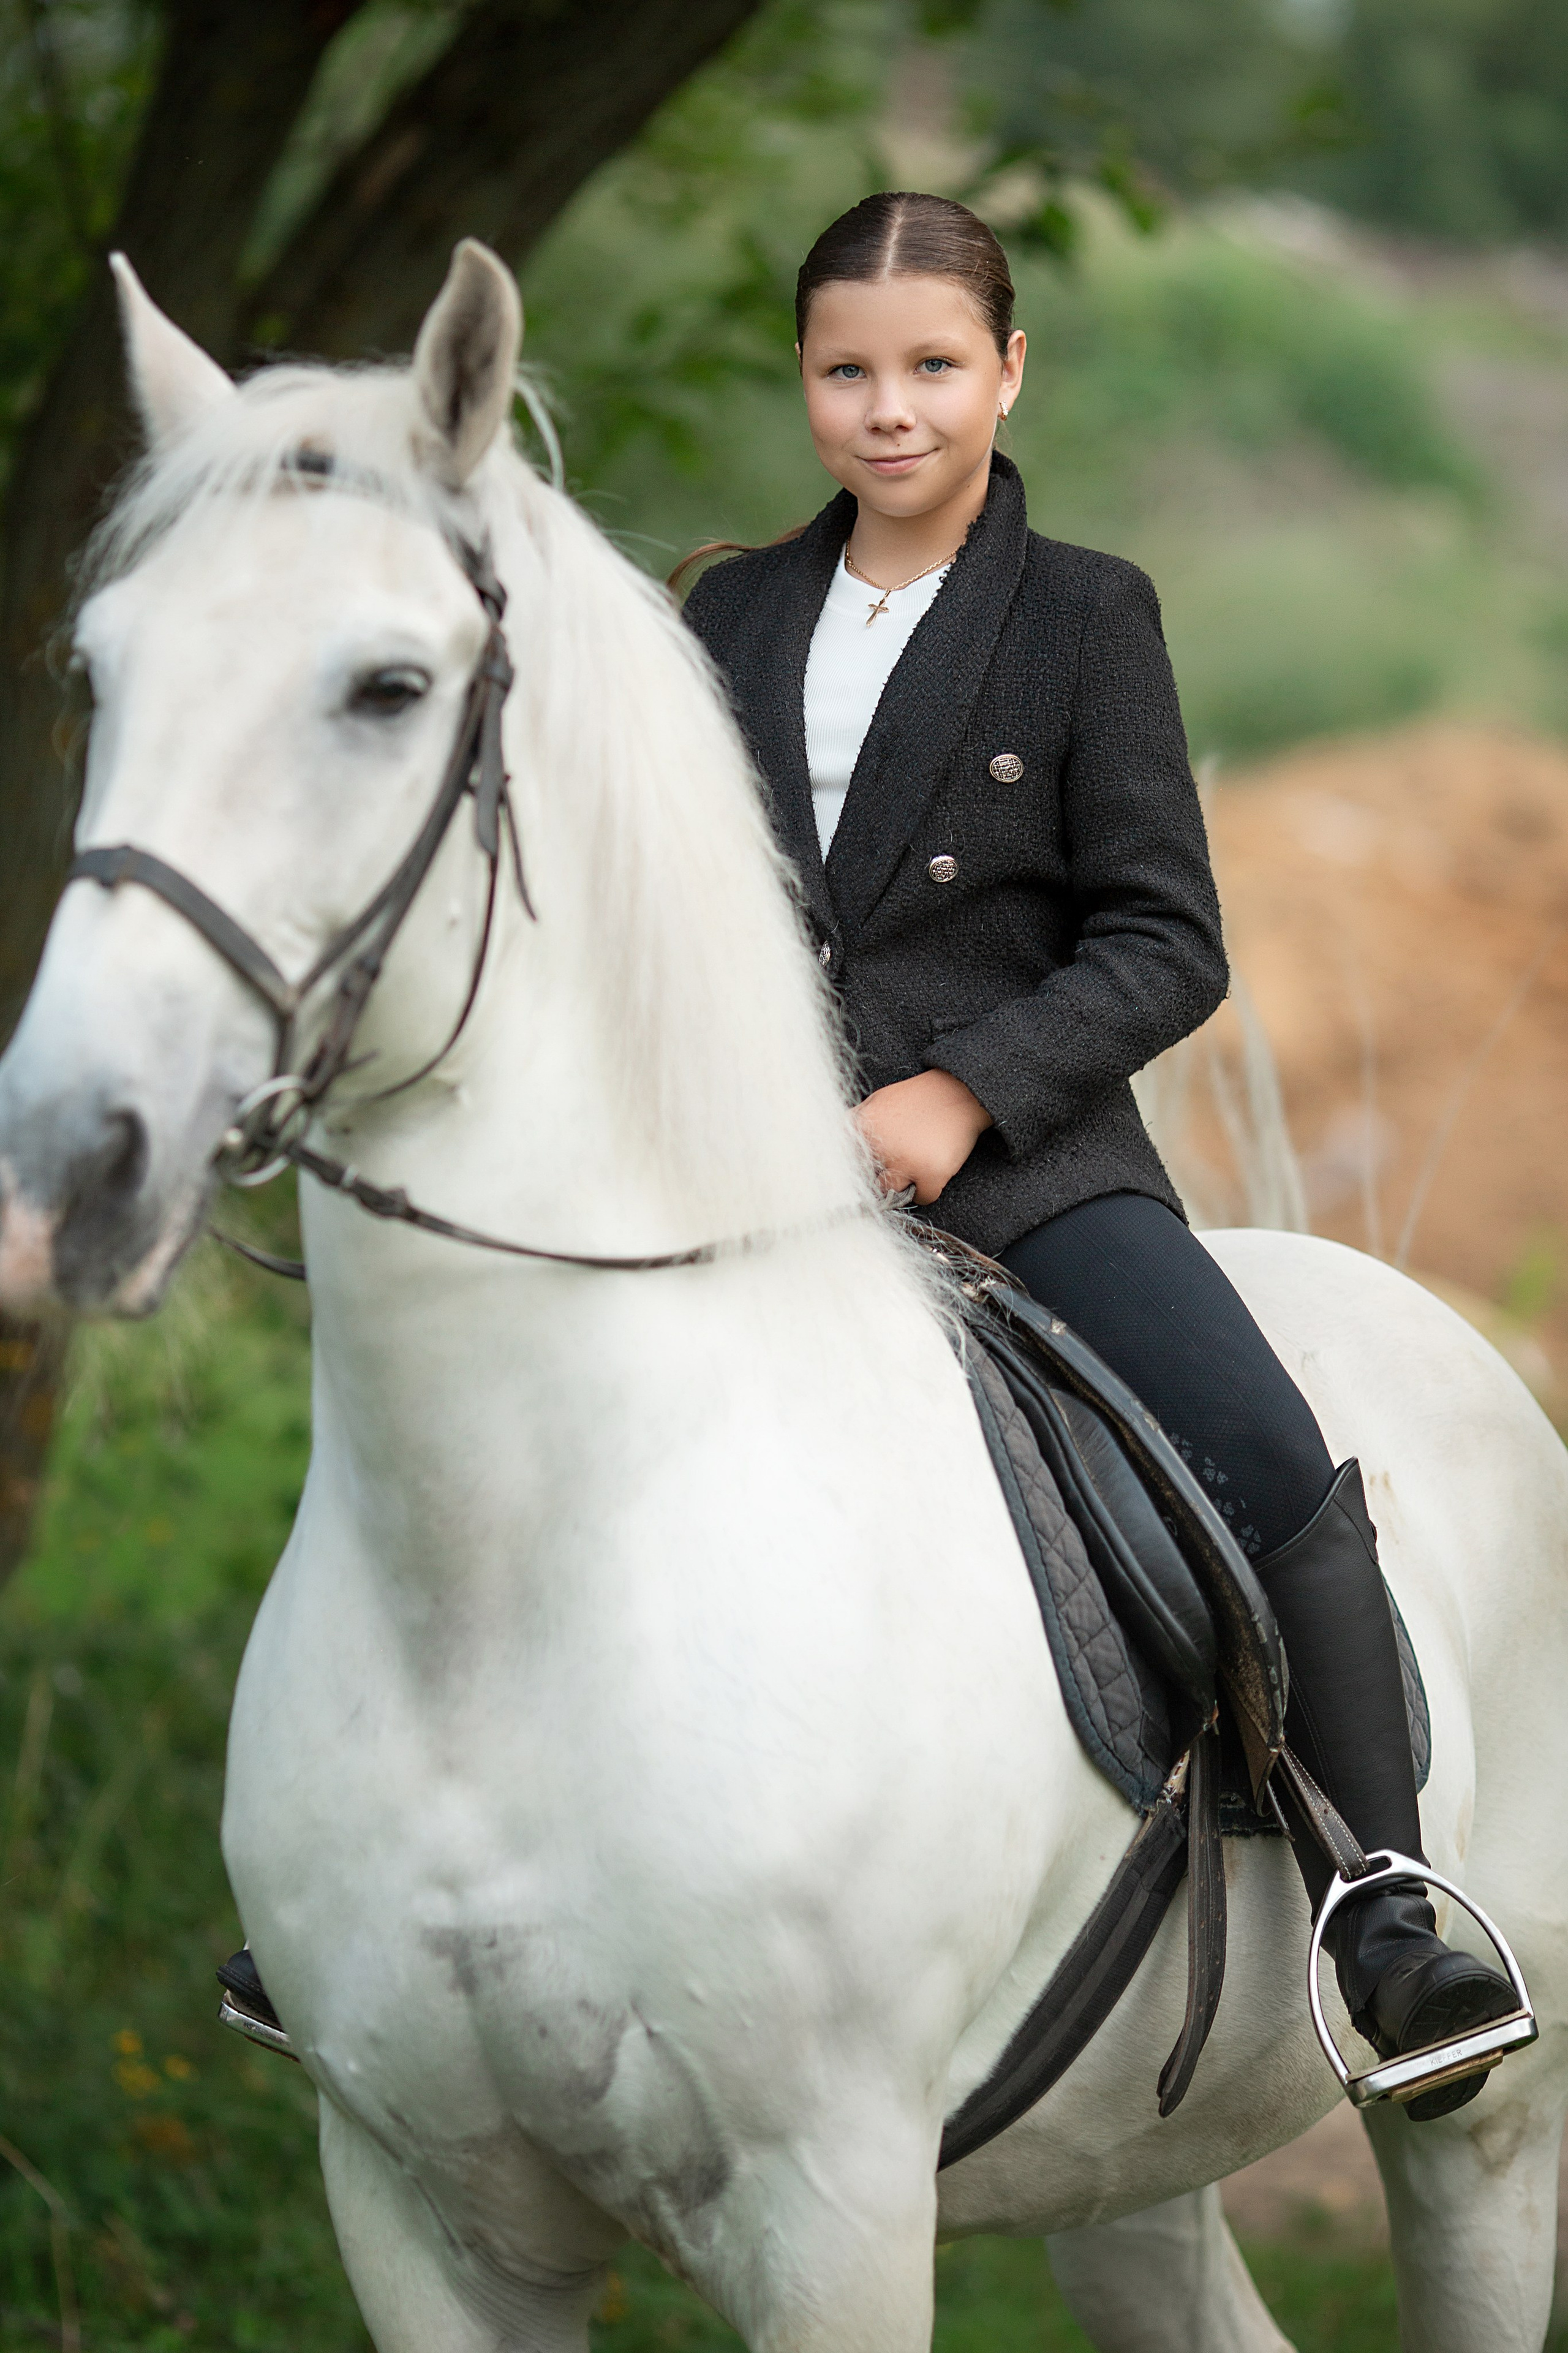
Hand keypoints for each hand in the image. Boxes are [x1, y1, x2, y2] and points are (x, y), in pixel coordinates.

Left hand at [855, 1069, 992, 1204]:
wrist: (959, 1092)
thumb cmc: (918, 1097)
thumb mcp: (879, 1101)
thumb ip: (858, 1123)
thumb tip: (835, 1145)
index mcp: (864, 1127)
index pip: (843, 1162)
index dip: (853, 1168)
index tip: (863, 1169)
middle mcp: (880, 1147)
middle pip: (868, 1179)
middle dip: (879, 1174)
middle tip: (896, 1160)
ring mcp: (906, 1162)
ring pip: (891, 1191)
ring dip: (902, 1182)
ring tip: (914, 1163)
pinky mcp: (931, 1174)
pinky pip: (923, 1197)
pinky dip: (928, 1189)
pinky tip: (932, 1169)